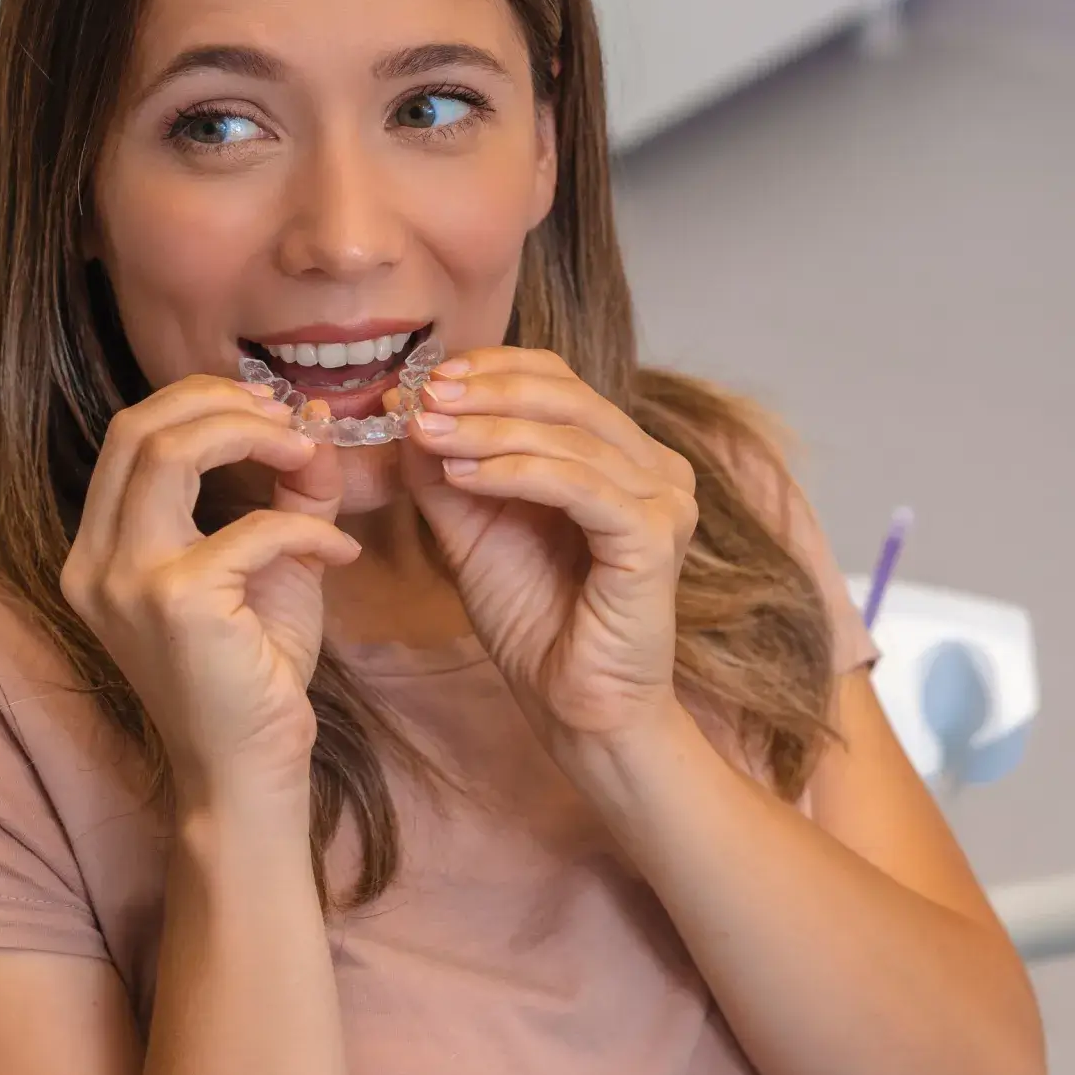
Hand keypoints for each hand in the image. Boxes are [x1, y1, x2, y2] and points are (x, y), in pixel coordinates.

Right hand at [60, 376, 359, 798]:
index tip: (268, 410)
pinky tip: (342, 552)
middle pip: (138, 428)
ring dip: (252, 436)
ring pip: (171, 452)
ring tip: (308, 452)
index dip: (200, 403)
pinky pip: (254, 529)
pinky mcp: (176, 603)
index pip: (130, 436)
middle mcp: (95, 562)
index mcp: (101, 550)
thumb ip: (287, 495)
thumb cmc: (252, 676)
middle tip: (288, 417)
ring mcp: (127, 582)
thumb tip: (314, 423)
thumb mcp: (269, 567)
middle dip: (220, 402)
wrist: (247, 770)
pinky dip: (308, 528)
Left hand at [395, 347, 696, 746]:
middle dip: (486, 392)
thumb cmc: (535, 622)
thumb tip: (410, 409)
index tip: (426, 380)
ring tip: (428, 433)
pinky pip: (580, 485)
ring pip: (570, 437)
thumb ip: (447, 472)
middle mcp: (655, 468)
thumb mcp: (473, 531)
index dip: (494, 369)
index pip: (561, 381)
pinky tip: (464, 475)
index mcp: (621, 456)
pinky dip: (516, 471)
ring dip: (489, 430)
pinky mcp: (656, 536)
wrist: (573, 706)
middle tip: (423, 397)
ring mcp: (665, 500)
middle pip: (569, 395)